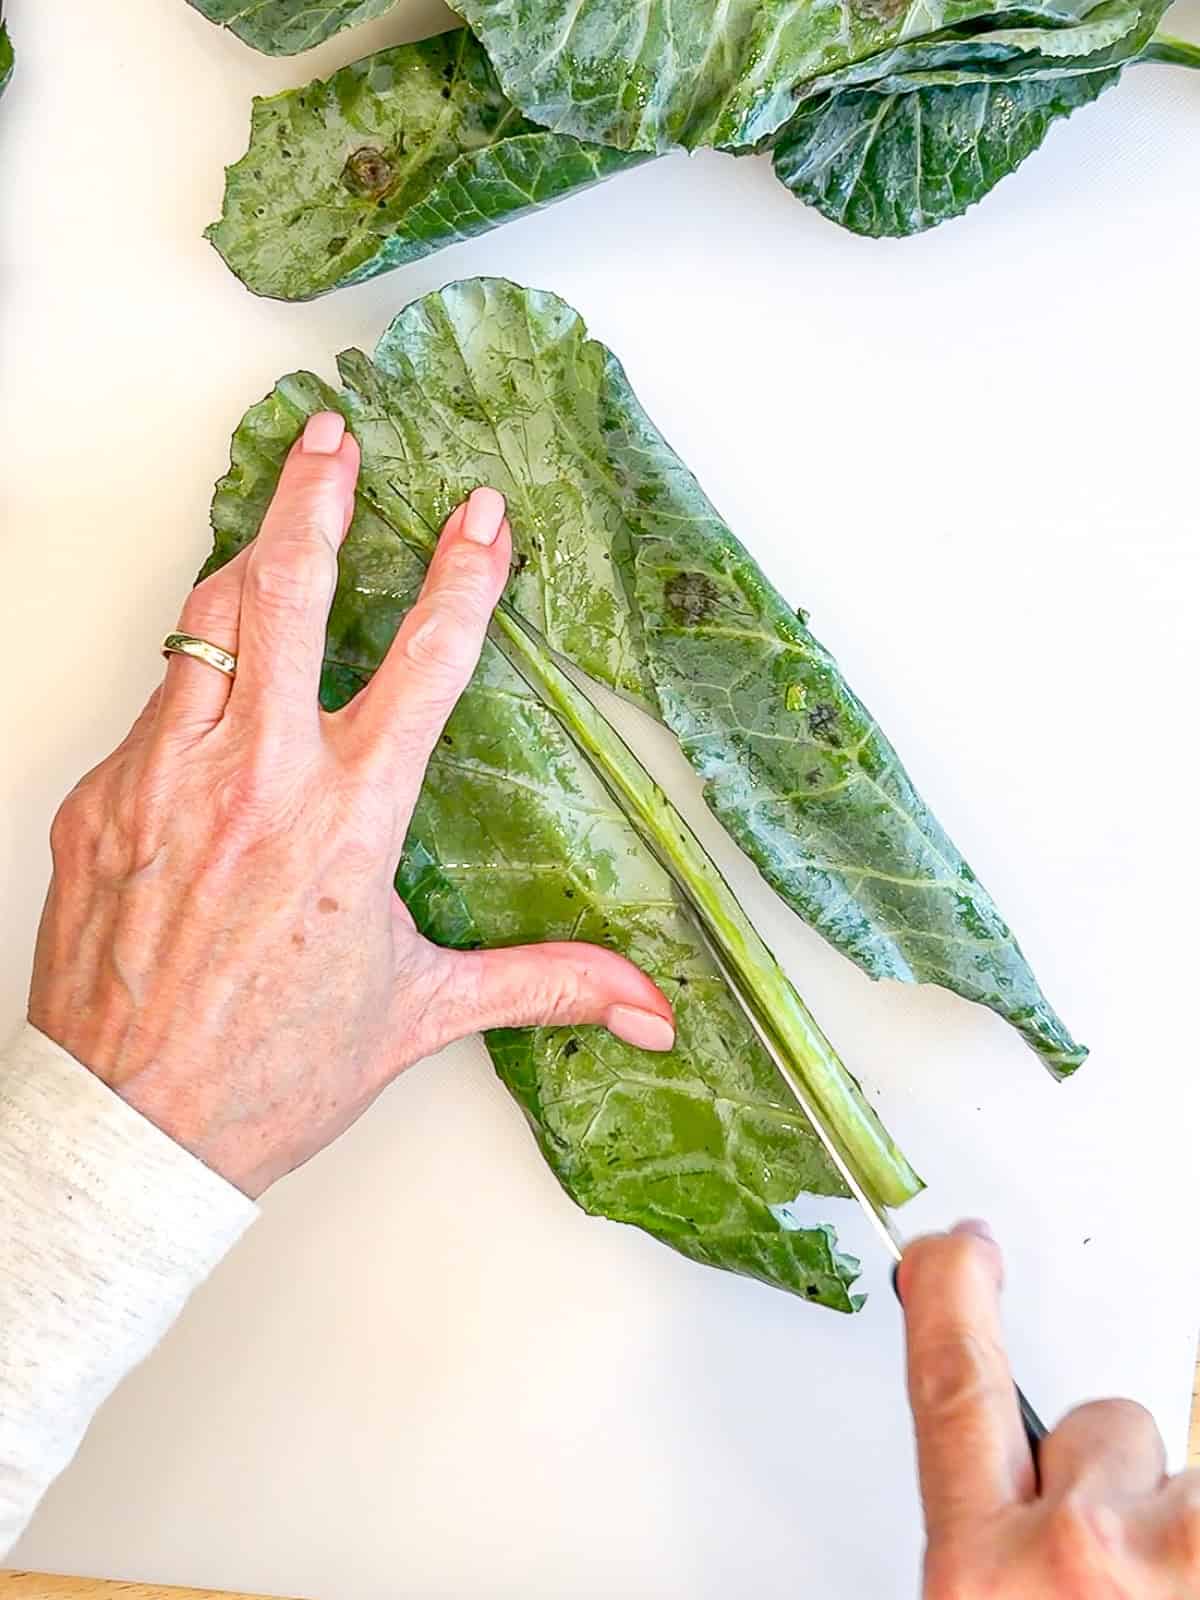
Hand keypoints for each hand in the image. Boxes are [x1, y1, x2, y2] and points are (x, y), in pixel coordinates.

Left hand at [29, 412, 674, 1197]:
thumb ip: (543, 983)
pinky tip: (211, 707)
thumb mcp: (420, 1013)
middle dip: (312, 498)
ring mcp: (163, 778)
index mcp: (348, 819)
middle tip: (330, 436)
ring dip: (242, 571)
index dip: (462, 577)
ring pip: (201, 628)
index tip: (480, 516)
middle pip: (281, 593)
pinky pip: (150, 710)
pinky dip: (189, 687)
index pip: (424, 663)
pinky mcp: (98, 800)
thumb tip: (654, 1011)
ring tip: (269, 534)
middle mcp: (253, 779)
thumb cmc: (275, 1072)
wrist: (131, 1129)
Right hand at [901, 1223, 1199, 1596]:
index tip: (958, 1249)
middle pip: (1104, 1429)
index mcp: (984, 1580)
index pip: (954, 1387)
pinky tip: (1196, 1593)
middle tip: (1133, 1581)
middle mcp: (1077, 1560)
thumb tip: (1021, 1506)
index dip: (949, 1296)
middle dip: (1120, 1482)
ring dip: (1186, 1541)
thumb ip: (993, 1553)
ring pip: (1188, 1484)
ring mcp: (1175, 1559)